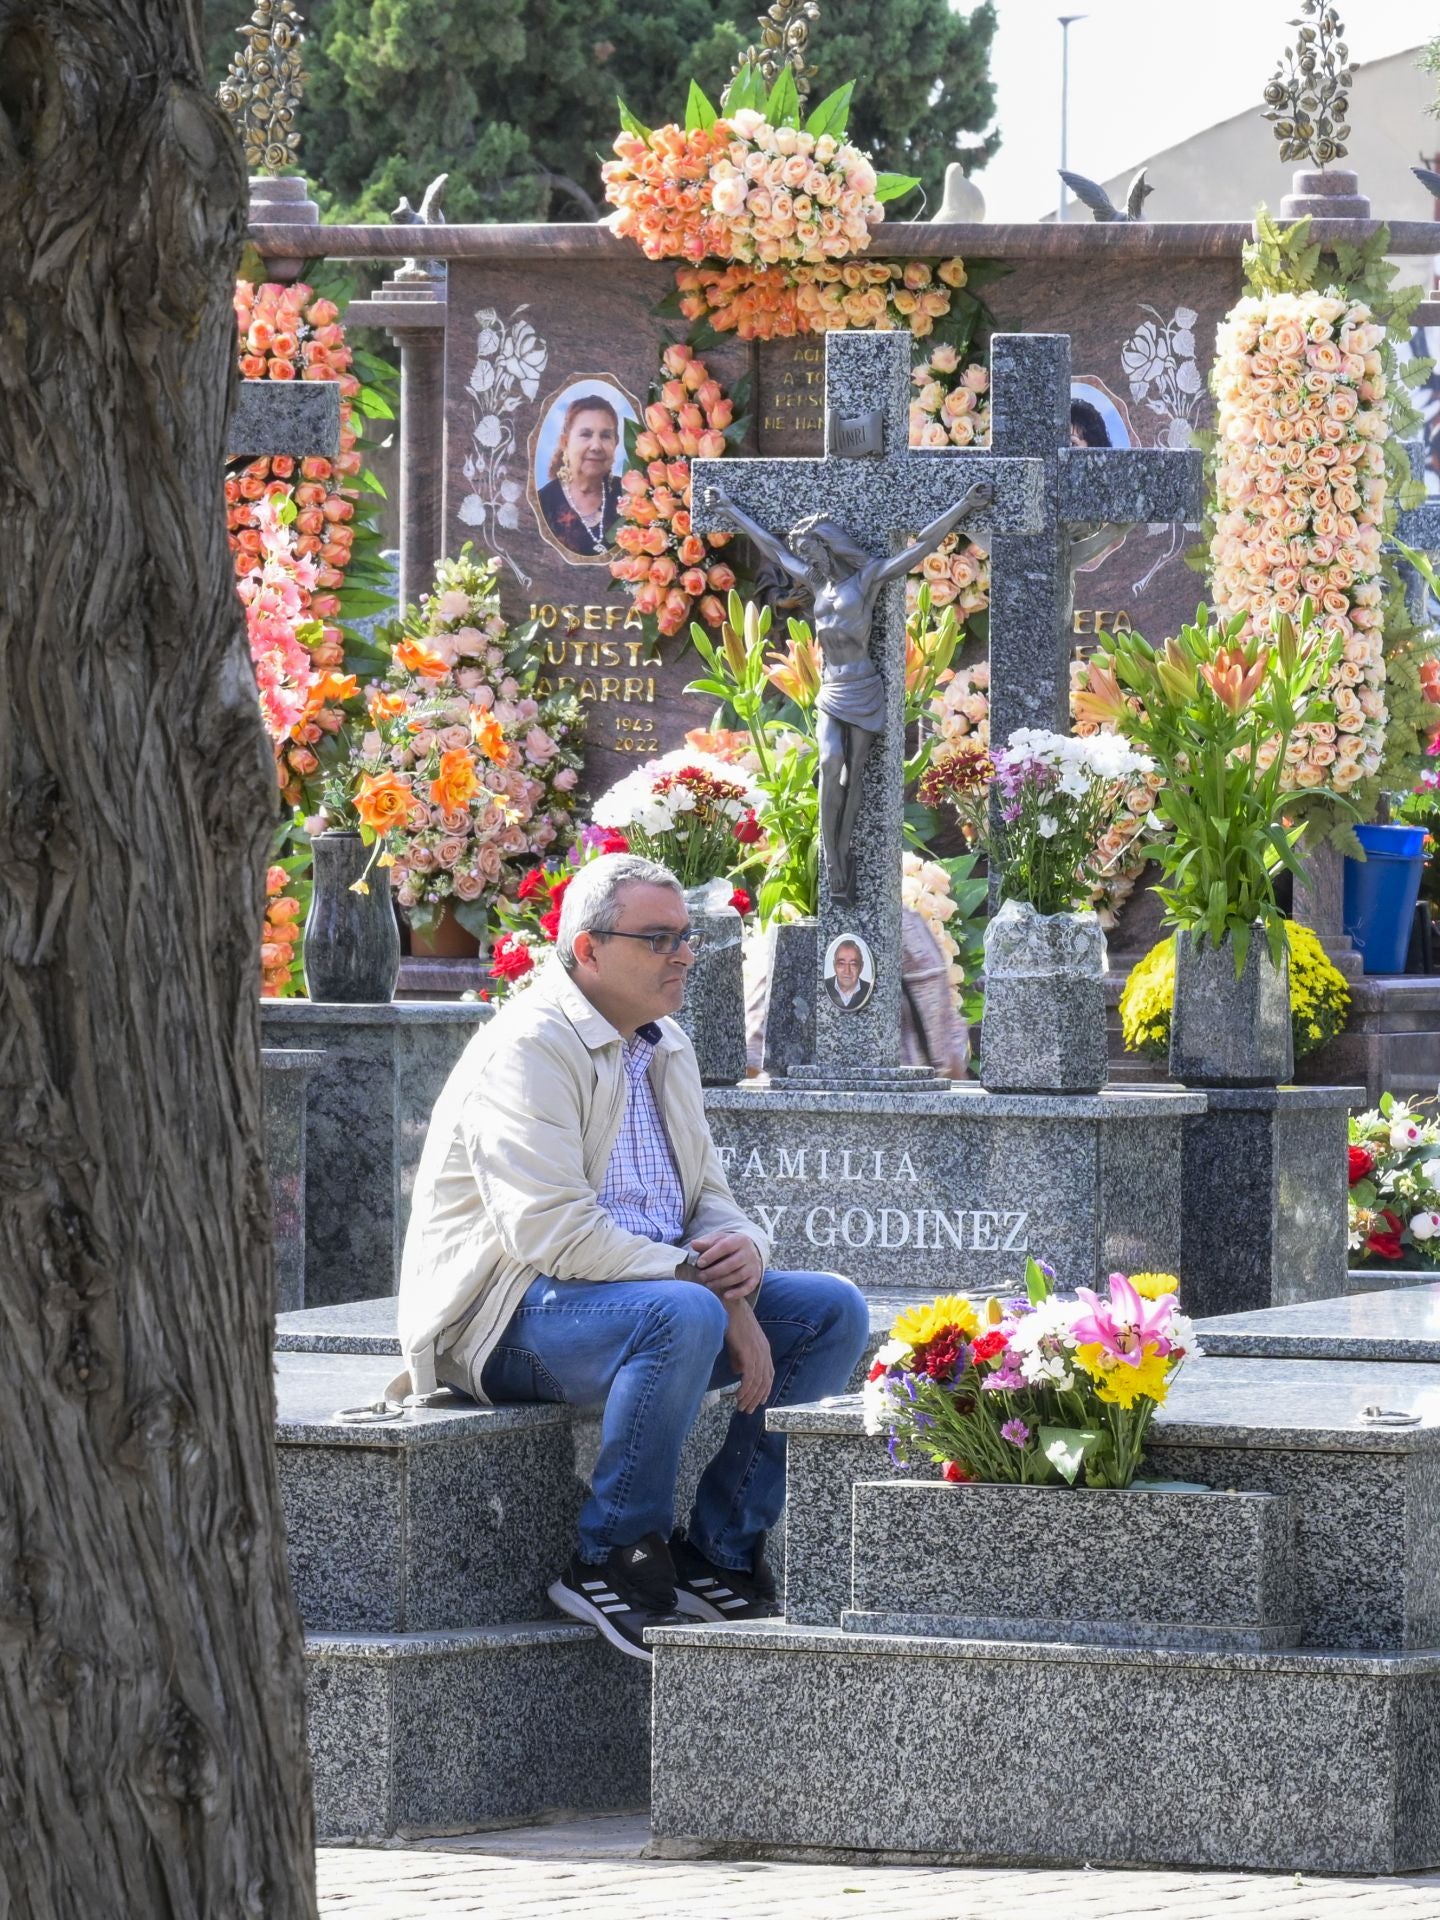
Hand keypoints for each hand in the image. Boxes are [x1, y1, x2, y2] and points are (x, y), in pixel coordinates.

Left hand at [689, 1230, 762, 1301]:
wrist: (748, 1250)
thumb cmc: (728, 1246)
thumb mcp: (718, 1240)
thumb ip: (706, 1243)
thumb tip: (693, 1244)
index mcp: (739, 1239)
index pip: (725, 1246)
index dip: (711, 1255)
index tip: (699, 1263)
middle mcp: (749, 1252)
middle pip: (732, 1263)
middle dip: (714, 1272)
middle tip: (701, 1276)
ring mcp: (753, 1266)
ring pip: (738, 1276)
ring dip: (722, 1282)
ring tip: (708, 1284)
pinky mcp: (755, 1278)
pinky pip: (748, 1287)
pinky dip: (737, 1293)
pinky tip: (725, 1296)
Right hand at [724, 1297, 774, 1414]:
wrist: (728, 1306)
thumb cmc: (732, 1322)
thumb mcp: (739, 1344)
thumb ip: (740, 1358)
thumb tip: (739, 1373)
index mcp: (764, 1349)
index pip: (769, 1375)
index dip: (765, 1390)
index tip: (758, 1403)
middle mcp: (764, 1352)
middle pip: (765, 1382)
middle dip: (757, 1398)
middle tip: (748, 1410)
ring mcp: (757, 1352)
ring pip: (757, 1382)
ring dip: (749, 1397)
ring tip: (741, 1407)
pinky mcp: (748, 1352)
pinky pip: (749, 1377)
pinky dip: (745, 1389)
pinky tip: (738, 1396)